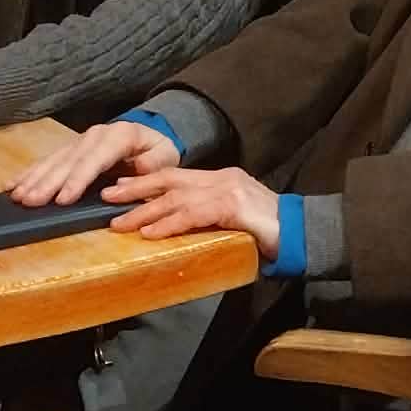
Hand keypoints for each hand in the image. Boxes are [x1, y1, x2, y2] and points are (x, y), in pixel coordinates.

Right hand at [9, 119, 183, 207]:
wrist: (150, 133)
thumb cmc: (157, 149)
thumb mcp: (166, 155)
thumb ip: (154, 163)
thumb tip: (137, 169)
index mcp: (118, 136)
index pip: (95, 160)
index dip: (77, 179)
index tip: (63, 199)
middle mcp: (94, 136)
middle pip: (69, 161)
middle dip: (48, 182)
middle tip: (30, 201)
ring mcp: (79, 141)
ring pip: (53, 160)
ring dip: (34, 178)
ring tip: (17, 195)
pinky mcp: (70, 149)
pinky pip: (47, 160)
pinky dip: (29, 173)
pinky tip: (12, 185)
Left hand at [103, 164, 282, 248]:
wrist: (303, 233)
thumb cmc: (270, 233)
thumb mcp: (234, 220)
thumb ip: (210, 218)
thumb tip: (177, 230)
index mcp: (221, 179)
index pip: (177, 176)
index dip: (146, 182)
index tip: (119, 188)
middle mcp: (223, 178)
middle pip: (170, 179)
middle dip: (135, 188)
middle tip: (107, 196)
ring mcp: (229, 189)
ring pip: (177, 197)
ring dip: (144, 211)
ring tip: (119, 223)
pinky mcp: (234, 206)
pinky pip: (193, 214)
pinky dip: (169, 224)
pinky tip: (151, 234)